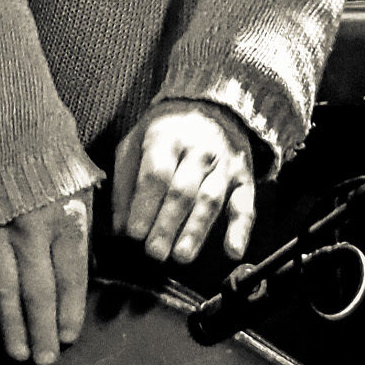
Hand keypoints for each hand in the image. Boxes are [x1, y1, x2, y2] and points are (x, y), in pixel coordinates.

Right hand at [0, 189, 91, 364]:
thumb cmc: (48, 153)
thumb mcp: (80, 184)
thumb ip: (80, 226)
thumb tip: (84, 265)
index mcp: (65, 218)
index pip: (71, 276)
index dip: (70, 310)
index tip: (69, 338)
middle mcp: (30, 231)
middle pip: (37, 291)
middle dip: (41, 330)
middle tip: (43, 361)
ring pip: (3, 289)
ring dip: (10, 324)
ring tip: (16, 352)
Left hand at [112, 102, 258, 265]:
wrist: (213, 108)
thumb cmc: (165, 133)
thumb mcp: (135, 145)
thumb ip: (125, 184)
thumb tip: (120, 228)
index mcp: (167, 138)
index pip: (157, 175)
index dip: (145, 206)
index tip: (134, 234)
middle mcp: (199, 150)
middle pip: (183, 191)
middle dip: (168, 224)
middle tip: (154, 253)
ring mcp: (224, 165)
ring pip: (211, 200)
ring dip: (197, 230)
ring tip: (181, 256)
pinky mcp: (244, 178)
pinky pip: (245, 205)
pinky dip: (241, 229)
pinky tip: (232, 252)